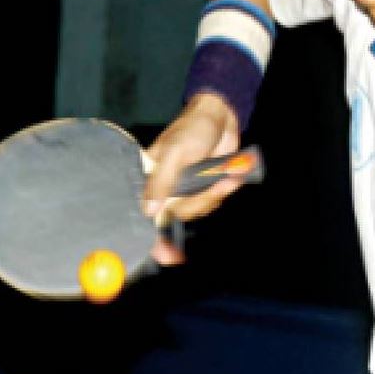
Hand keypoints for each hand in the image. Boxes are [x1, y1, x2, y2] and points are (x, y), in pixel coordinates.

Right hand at [143, 93, 241, 264]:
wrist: (220, 117)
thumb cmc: (192, 129)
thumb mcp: (175, 153)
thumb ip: (161, 182)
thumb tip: (148, 212)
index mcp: (149, 180)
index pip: (144, 215)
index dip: (152, 240)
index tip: (164, 257)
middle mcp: (164, 189)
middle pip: (176, 216)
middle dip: (199, 203)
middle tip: (218, 186)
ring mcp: (185, 189)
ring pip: (197, 210)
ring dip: (214, 194)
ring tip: (225, 174)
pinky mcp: (203, 188)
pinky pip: (211, 202)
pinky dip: (223, 191)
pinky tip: (230, 174)